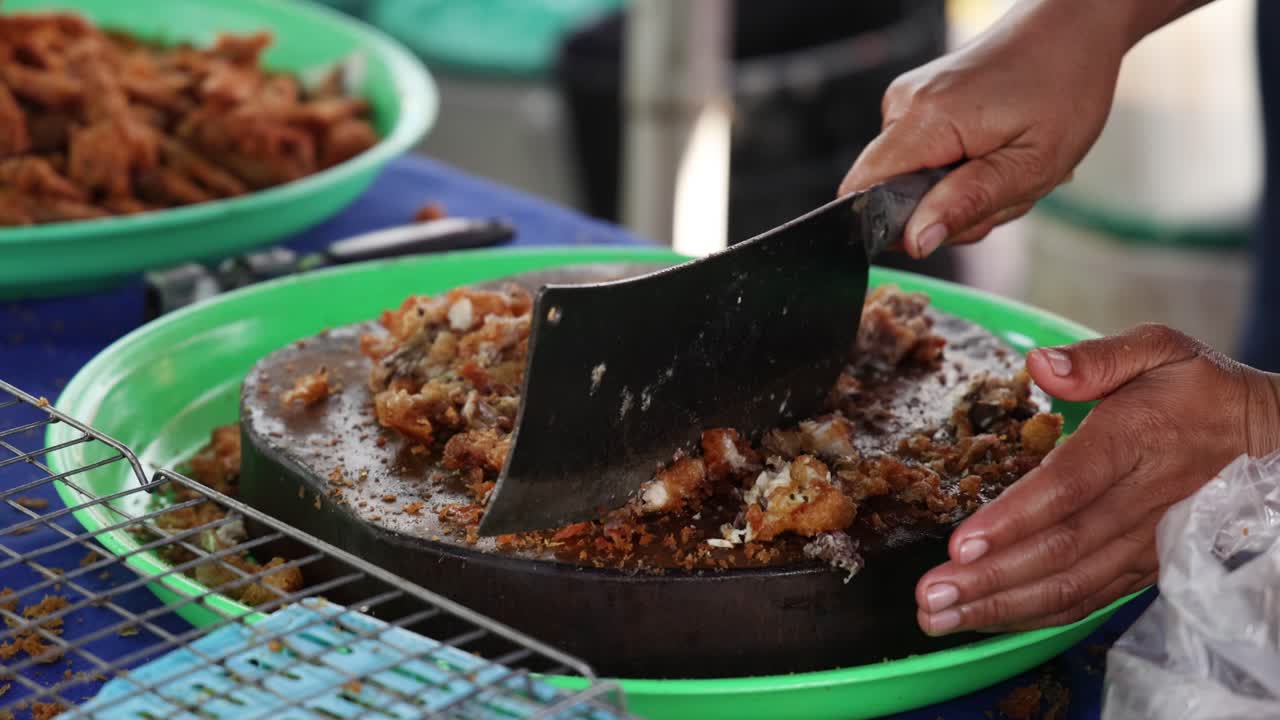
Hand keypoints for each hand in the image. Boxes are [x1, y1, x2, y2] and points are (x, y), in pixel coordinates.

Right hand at [839, 0, 1130, 257]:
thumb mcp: (1031, 165)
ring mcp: (907, 101)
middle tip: (1001, 193)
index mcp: (926, 119)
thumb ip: (969, 203)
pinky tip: (993, 155)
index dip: (894, 225)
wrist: (1071, 29)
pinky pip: (921, 162)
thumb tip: (917, 241)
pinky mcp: (917, 104)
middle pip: (891, 194)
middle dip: (945, 212)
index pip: (863, 191)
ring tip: (1004, 168)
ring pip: (910, 183)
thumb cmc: (1064, 87)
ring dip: (959, 194)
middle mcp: (904, 105)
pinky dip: (958, 173)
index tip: (947, 224)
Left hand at [915, 324, 1279, 634]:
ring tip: (943, 616)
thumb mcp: (1159, 350)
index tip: (961, 544)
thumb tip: (1039, 363)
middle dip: (990, 578)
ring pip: (1071, 585)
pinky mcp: (1144, 567)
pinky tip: (988, 620)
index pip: (1069, 487)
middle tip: (931, 595)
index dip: (1014, 519)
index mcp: (1133, 440)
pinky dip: (1036, 617)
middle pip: (1059, 549)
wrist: (1268, 439)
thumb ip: (1097, 358)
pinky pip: (1088, 600)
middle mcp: (1139, 500)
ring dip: (1003, 607)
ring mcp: (1144, 542)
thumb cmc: (1199, 390)